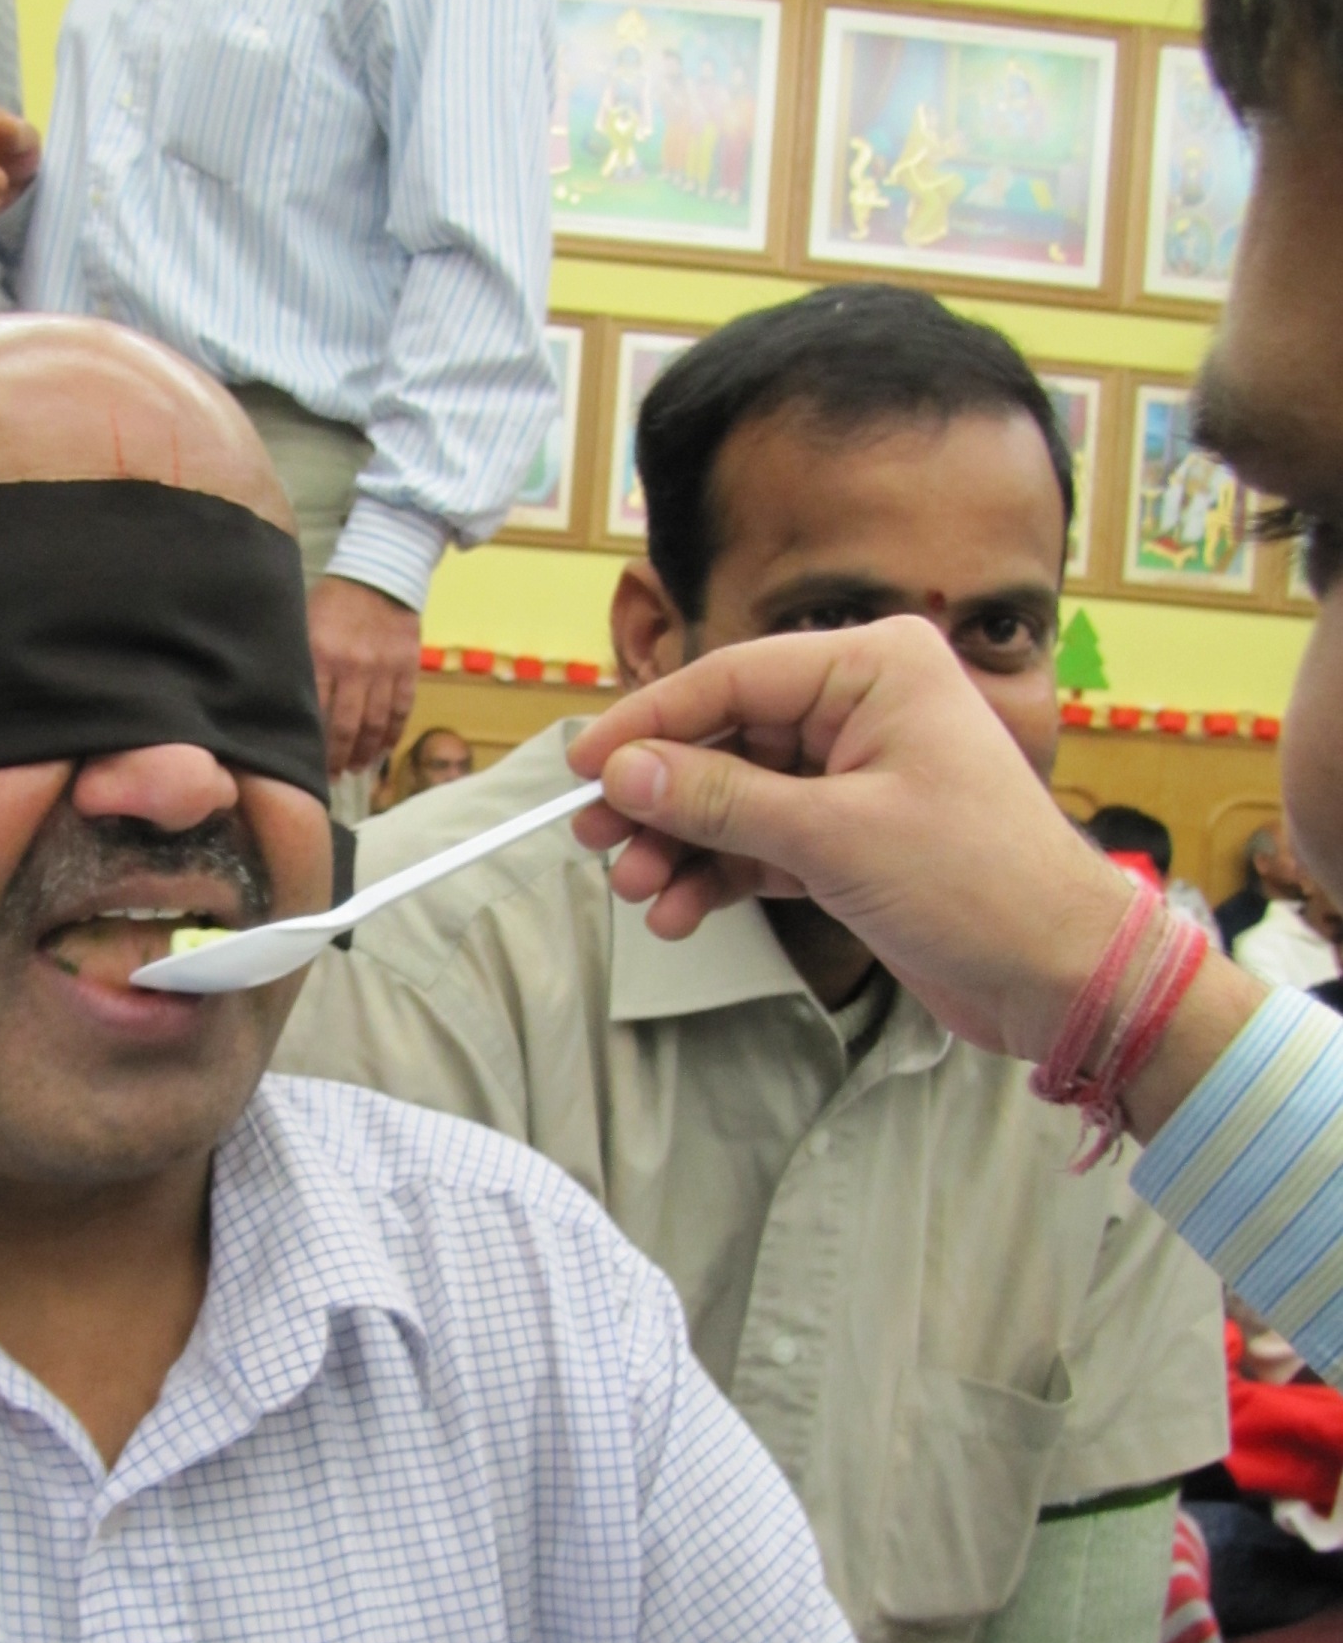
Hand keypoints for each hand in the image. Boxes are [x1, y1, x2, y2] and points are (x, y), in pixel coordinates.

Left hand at [307, 577, 421, 779]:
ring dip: (365, 752)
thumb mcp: (305, 624)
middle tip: (331, 777)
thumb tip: (282, 703)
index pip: (314, 712)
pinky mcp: (408, 668)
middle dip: (338, 757)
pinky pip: (401, 710)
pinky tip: (383, 750)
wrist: (380, 573)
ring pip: (375, 724)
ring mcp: (384, 670)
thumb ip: (299, 662)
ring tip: (355, 767)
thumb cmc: (333, 601)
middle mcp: (354, 667)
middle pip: (346, 726)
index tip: (303, 766)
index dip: (311, 745)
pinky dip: (392, 735)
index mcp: (321, 655)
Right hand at [564, 614, 1266, 1120]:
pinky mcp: (853, 835)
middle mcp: (864, 705)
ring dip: (680, 845)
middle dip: (659, 797)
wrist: (1062, 977)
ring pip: (735, 796)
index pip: (730, 678)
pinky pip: (761, 841)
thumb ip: (721, 802)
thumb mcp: (834, 837)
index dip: (647, 723)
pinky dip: (718, 875)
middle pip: (725, 738)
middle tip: (594, 842)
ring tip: (637, 891)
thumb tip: (623, 774)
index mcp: (875, 666)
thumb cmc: (979, 885)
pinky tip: (678, 912)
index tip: (579, 768)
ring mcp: (857, 772)